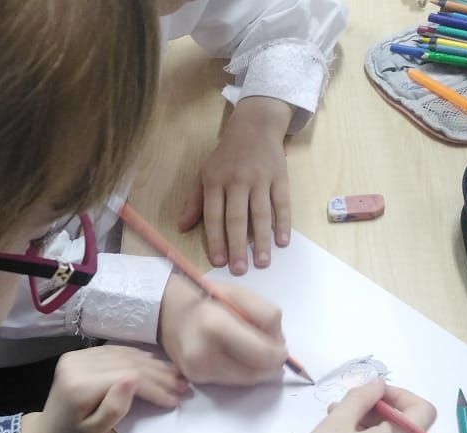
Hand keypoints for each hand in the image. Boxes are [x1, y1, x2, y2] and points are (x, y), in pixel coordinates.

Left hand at [19, 346, 187, 432]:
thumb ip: (114, 408)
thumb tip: (135, 379)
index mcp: (80, 385)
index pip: (127, 377)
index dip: (155, 387)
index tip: (176, 399)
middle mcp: (77, 364)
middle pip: (127, 363)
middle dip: (158, 375)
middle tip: (184, 386)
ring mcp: (77, 356)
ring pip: (123, 354)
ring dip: (152, 364)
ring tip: (175, 376)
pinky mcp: (79, 355)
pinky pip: (114, 351)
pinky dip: (136, 357)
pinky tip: (154, 363)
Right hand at [157, 273, 287, 385]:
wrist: (166, 310)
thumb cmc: (206, 297)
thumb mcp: (240, 294)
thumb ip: (266, 316)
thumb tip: (278, 347)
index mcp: (215, 326)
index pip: (263, 354)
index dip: (279, 354)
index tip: (282, 347)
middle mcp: (203, 354)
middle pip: (256, 372)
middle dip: (270, 364)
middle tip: (270, 349)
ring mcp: (197, 371)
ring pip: (246, 380)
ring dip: (257, 369)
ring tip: (251, 349)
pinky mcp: (196, 379)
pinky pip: (232, 381)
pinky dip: (241, 370)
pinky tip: (235, 355)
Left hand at [178, 96, 293, 274]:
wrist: (254, 127)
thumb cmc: (226, 157)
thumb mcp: (204, 174)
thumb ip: (194, 202)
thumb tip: (182, 227)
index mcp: (215, 181)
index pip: (214, 216)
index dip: (216, 240)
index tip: (219, 262)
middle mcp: (237, 180)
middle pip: (237, 218)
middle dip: (238, 246)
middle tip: (240, 271)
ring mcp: (260, 178)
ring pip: (261, 214)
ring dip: (262, 241)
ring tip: (263, 263)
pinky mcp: (280, 177)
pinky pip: (282, 203)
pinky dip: (284, 223)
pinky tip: (283, 242)